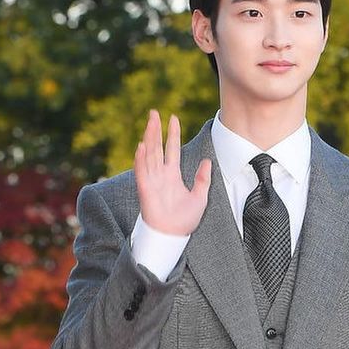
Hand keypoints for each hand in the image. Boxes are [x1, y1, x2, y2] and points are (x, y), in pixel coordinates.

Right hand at [134, 110, 211, 234]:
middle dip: (156, 129)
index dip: (173, 134)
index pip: (172, 150)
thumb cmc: (184, 220)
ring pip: (149, 154)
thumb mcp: (200, 198)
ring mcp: (152, 180)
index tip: (173, 118)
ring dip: (149, 137)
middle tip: (154, 112)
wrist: (173, 236)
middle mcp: (160, 175)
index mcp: (172, 175)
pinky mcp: (145, 188)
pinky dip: (141, 159)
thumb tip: (207, 162)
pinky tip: (142, 146)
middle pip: (157, 147)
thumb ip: (203, 180)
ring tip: (150, 122)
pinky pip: (142, 171)